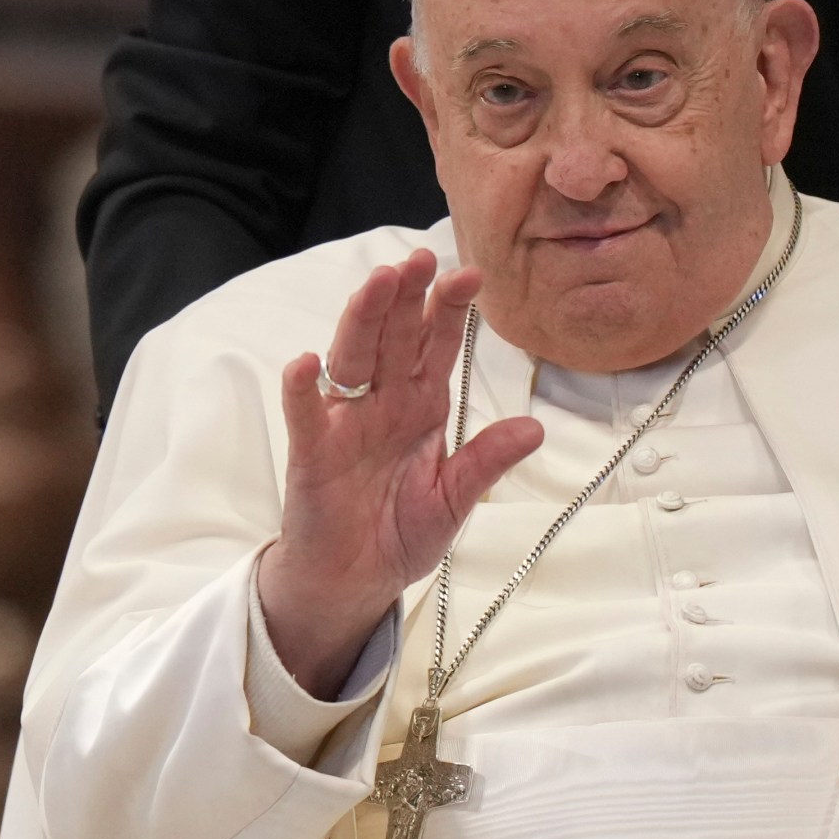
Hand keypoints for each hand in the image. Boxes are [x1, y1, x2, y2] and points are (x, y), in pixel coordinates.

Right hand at [259, 249, 542, 694]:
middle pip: (394, 338)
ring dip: (363, 320)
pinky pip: (305, 415)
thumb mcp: (454, 499)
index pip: (436, 346)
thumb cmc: (401, 533)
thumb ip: (485, 462)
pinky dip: (302, 389)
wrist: (356, 580)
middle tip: (422, 258)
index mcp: (421, 407)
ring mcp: (345, 423)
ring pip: (352, 359)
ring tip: (378, 284)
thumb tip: (535, 429)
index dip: (450, 311)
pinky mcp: (311, 453)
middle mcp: (383, 403)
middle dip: (407, 297)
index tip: (471, 274)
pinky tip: (307, 362)